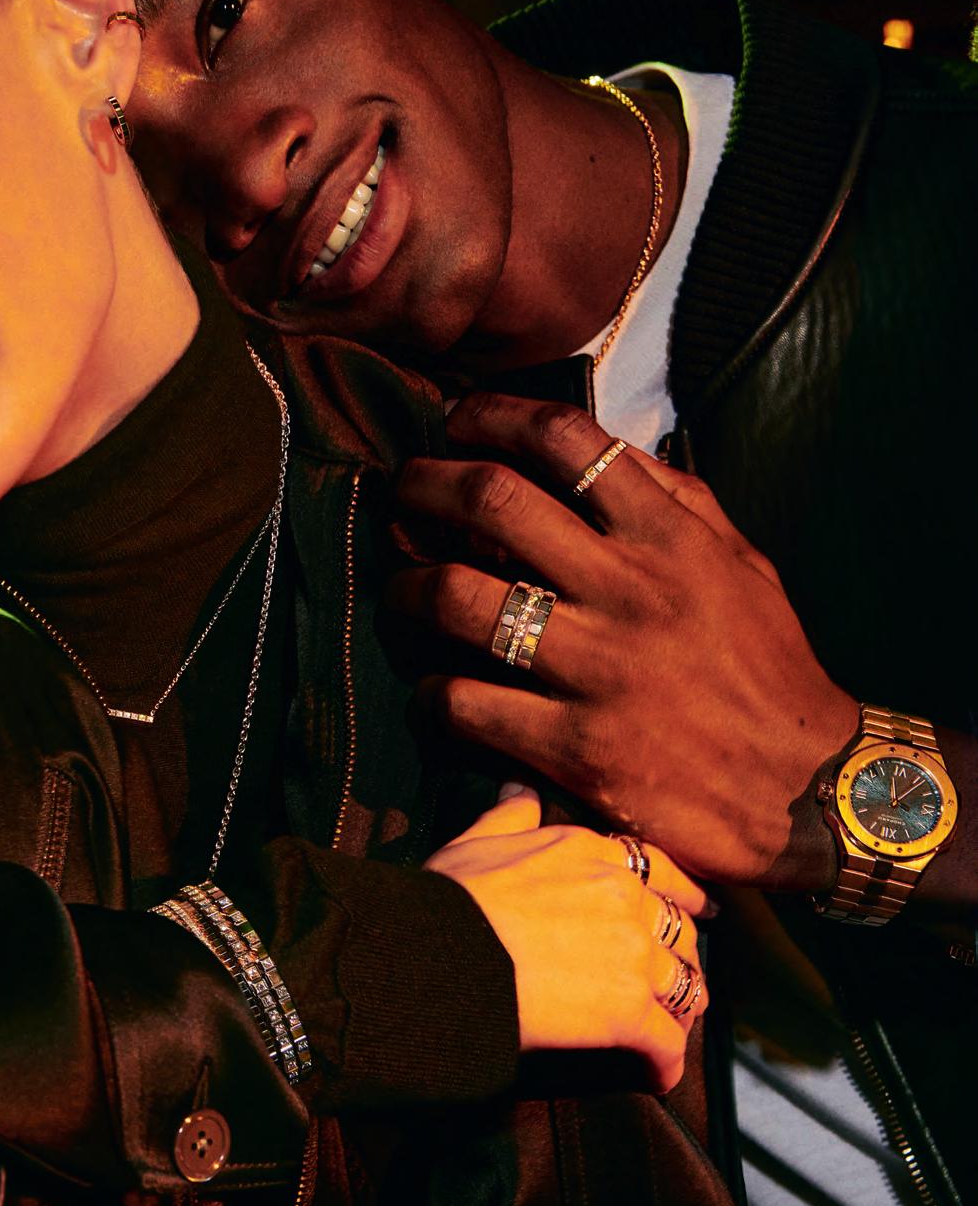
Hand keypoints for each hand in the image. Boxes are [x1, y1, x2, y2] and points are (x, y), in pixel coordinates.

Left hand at [393, 394, 859, 889]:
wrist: (806, 790)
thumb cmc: (770, 670)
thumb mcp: (744, 566)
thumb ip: (680, 503)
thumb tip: (611, 451)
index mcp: (668, 537)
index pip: (565, 440)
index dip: (494, 415)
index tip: (460, 421)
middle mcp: (626, 590)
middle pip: (490, 501)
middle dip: (425, 484)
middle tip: (400, 491)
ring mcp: (595, 668)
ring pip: (459, 599)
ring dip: (407, 587)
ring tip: (399, 590)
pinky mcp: (573, 746)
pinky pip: (466, 702)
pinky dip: (431, 691)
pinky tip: (431, 690)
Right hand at [426, 786, 709, 1091]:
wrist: (440, 953)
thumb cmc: (451, 898)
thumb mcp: (478, 842)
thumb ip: (510, 817)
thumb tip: (520, 791)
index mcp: (592, 854)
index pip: (658, 870)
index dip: (682, 893)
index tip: (698, 908)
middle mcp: (625, 898)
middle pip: (680, 930)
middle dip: (680, 956)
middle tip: (674, 980)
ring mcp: (633, 955)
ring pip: (685, 986)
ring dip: (679, 1010)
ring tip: (669, 1029)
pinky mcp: (629, 1012)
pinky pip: (667, 1044)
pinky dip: (664, 1064)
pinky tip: (655, 1076)